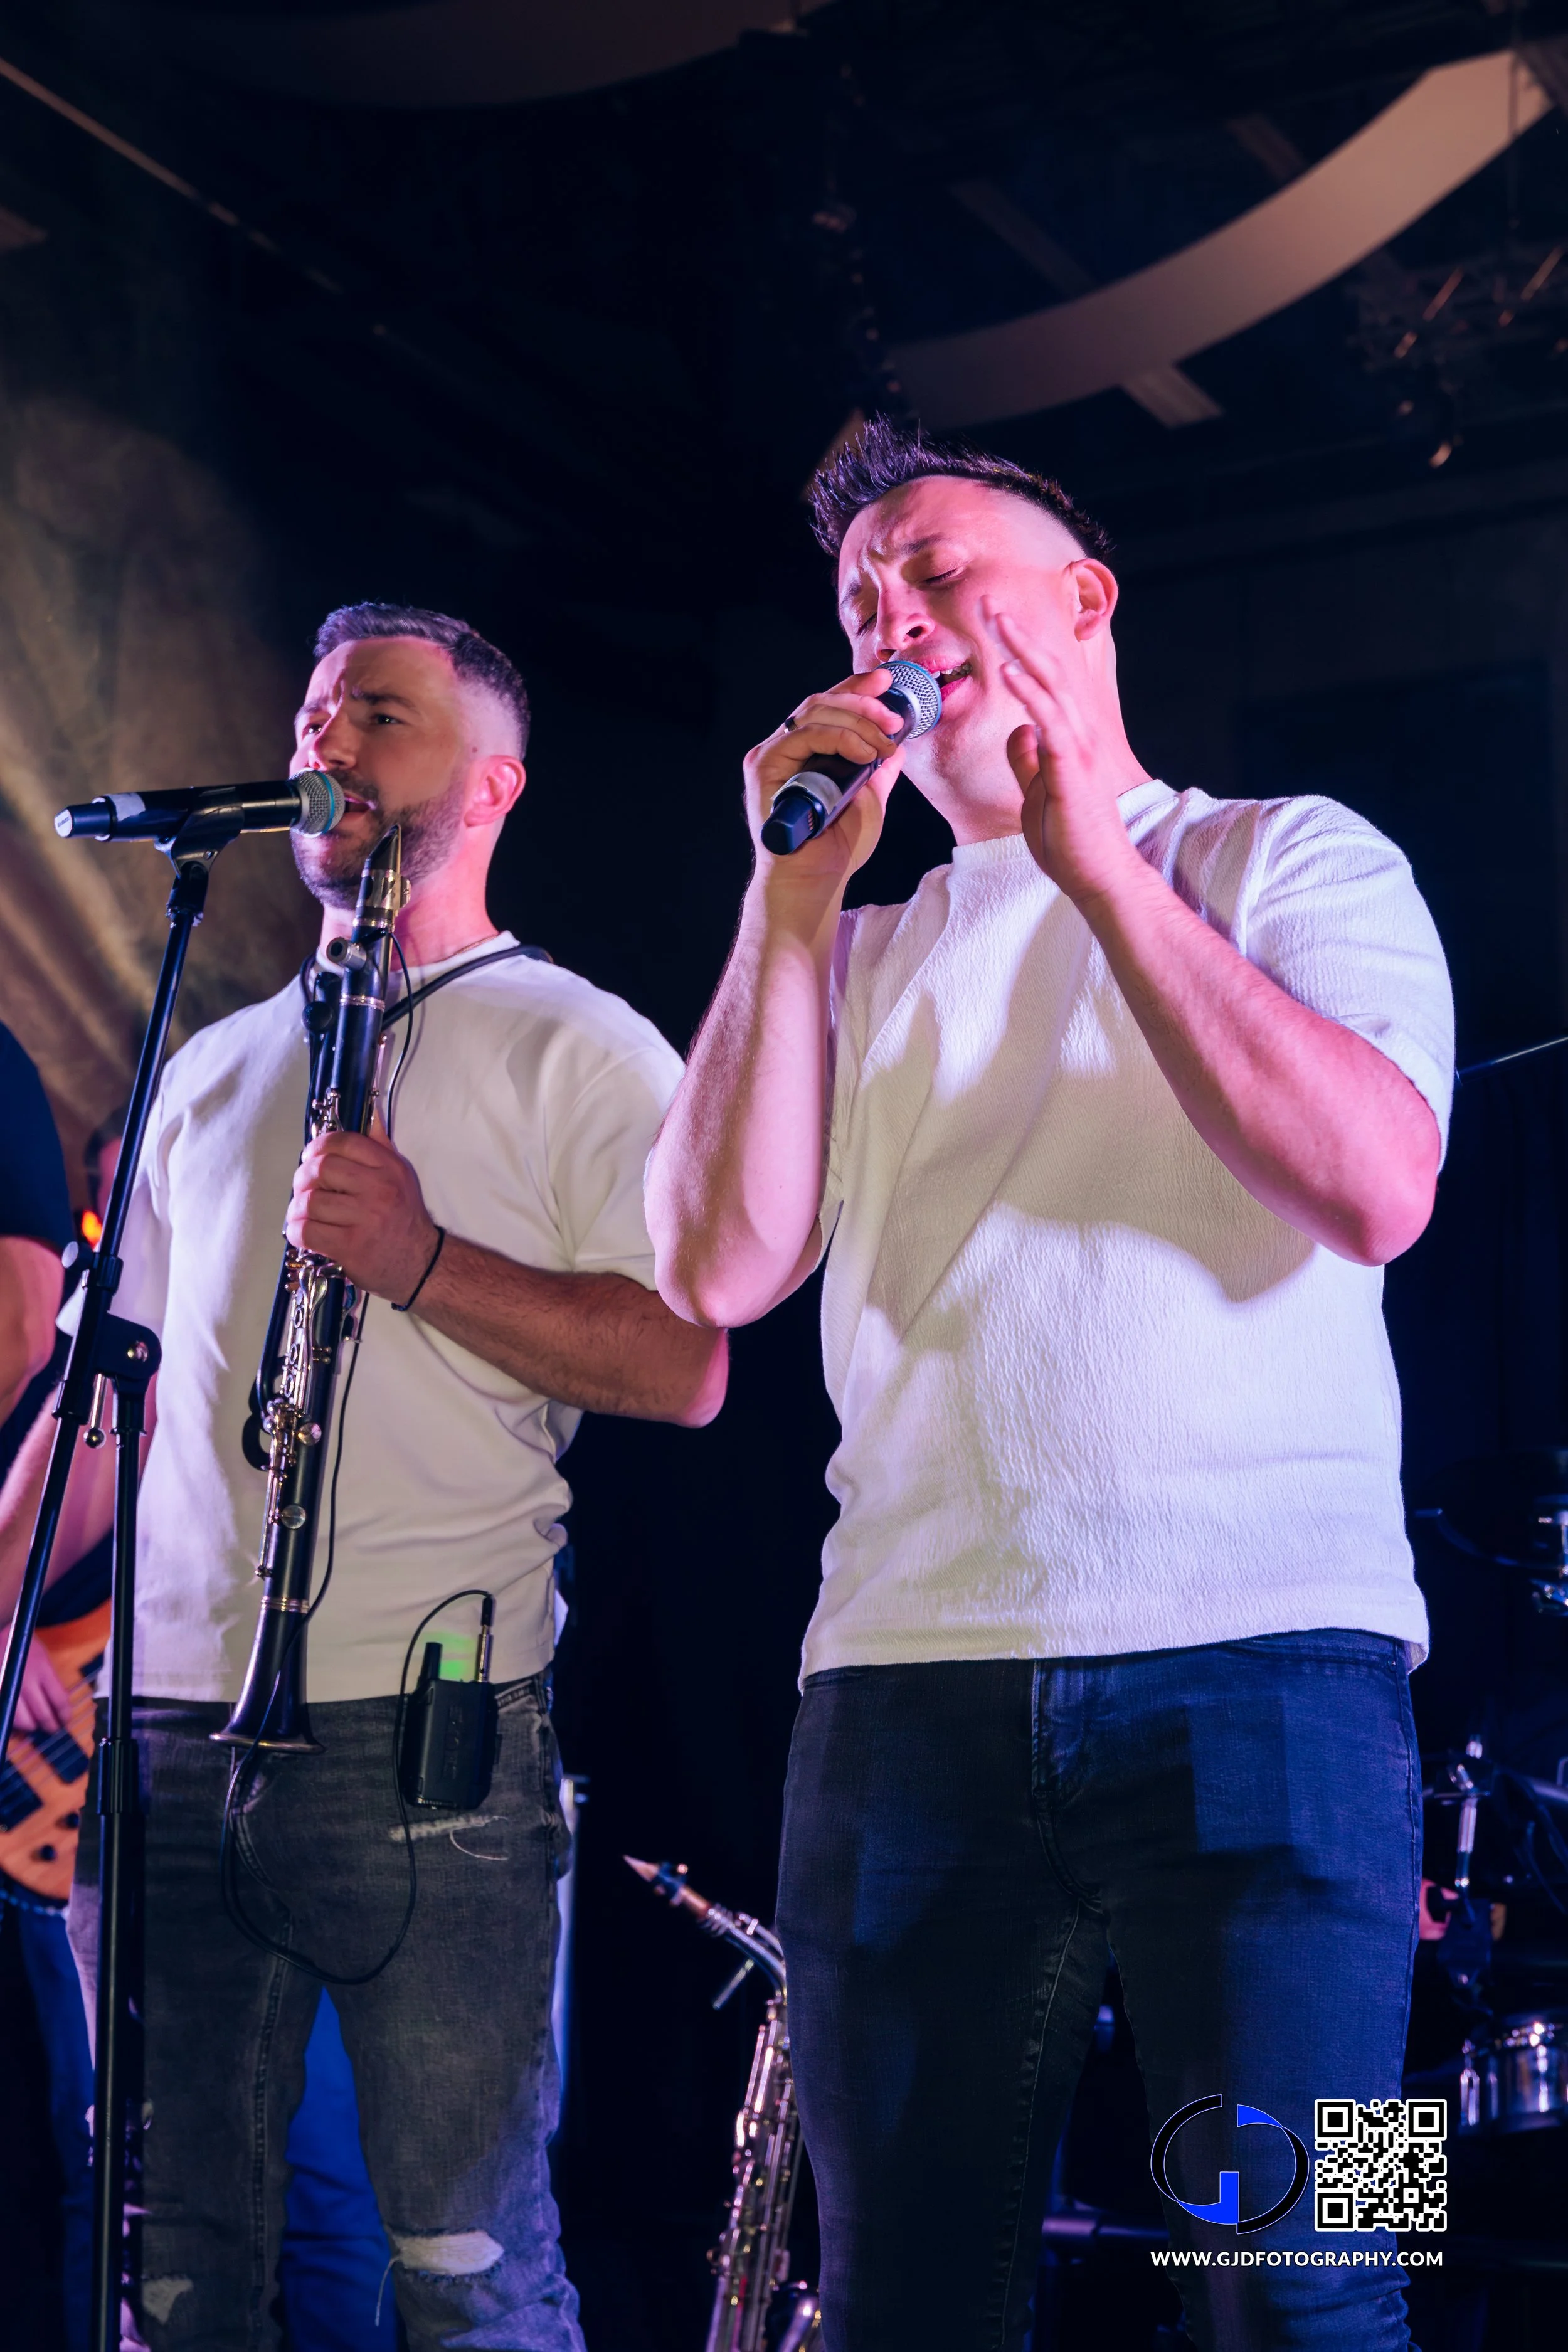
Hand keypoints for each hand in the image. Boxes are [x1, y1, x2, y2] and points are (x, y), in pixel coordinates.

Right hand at [9, 1630, 70, 1735]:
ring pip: (20, 1719)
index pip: (59, 1700)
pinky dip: (11, 1718)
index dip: (64, 1715)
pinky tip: (16, 1719)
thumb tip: (58, 1706)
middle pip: (41, 1713)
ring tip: (34, 1726)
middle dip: (49, 1725)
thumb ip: (49, 1681)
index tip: (65, 1720)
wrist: (3, 1630)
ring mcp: (7, 1684)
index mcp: (43, 1669)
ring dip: (30, 1726)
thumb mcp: (43, 1659)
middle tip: (52, 1729)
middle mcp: (25, 1679)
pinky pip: (4, 1710)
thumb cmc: (25, 1646)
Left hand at [285, 1129, 440, 1305]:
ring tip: (300, 1214)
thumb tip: (371, 1112)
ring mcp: (365, 1218)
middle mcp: (379, 1189)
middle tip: (303, 1188)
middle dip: (302, 1178)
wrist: (421, 1264)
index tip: (310, 1157)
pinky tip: (301, 1232)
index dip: (318, 1146)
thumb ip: (380, 1147)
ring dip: (296, 1208)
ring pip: (310, 1202)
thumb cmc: (404, 1219)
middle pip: (321, 1169)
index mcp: (389, 1168)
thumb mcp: (401, 1177)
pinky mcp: (351, 1246)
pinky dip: (296, 1231)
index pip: (345, 1142)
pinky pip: (308, 1231)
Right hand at [743, 668, 907, 897]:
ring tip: (885, 741)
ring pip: (815, 712)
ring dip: (858, 720)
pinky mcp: (765, 766)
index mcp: (805, 752)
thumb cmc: (838, 848)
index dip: (856, 688)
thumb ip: (878, 769)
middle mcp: (785, 748)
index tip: (886, 682)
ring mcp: (773, 755)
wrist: (817, 880)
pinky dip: (841, 738)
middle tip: (893, 716)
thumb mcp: (870, 798)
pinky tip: (866, 754)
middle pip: (822, 702)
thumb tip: (898, 743)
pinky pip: (805, 736)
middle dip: (863, 700)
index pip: (829, 708)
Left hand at [990, 607, 1139, 905]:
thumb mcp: (1037, 790)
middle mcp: (1077, 732)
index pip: (1042, 679)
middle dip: (1017, 632)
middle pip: (1046, 668)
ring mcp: (1077, 747)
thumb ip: (1028, 758)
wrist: (1098, 875)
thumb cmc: (1071, 837)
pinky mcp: (1071, 768)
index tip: (992, 620)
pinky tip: (1007, 668)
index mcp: (1067, 735)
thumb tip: (1018, 729)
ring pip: (1050, 683)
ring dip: (1021, 647)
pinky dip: (1028, 691)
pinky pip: (1048, 721)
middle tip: (988, 600)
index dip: (1018, 647)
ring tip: (995, 617)